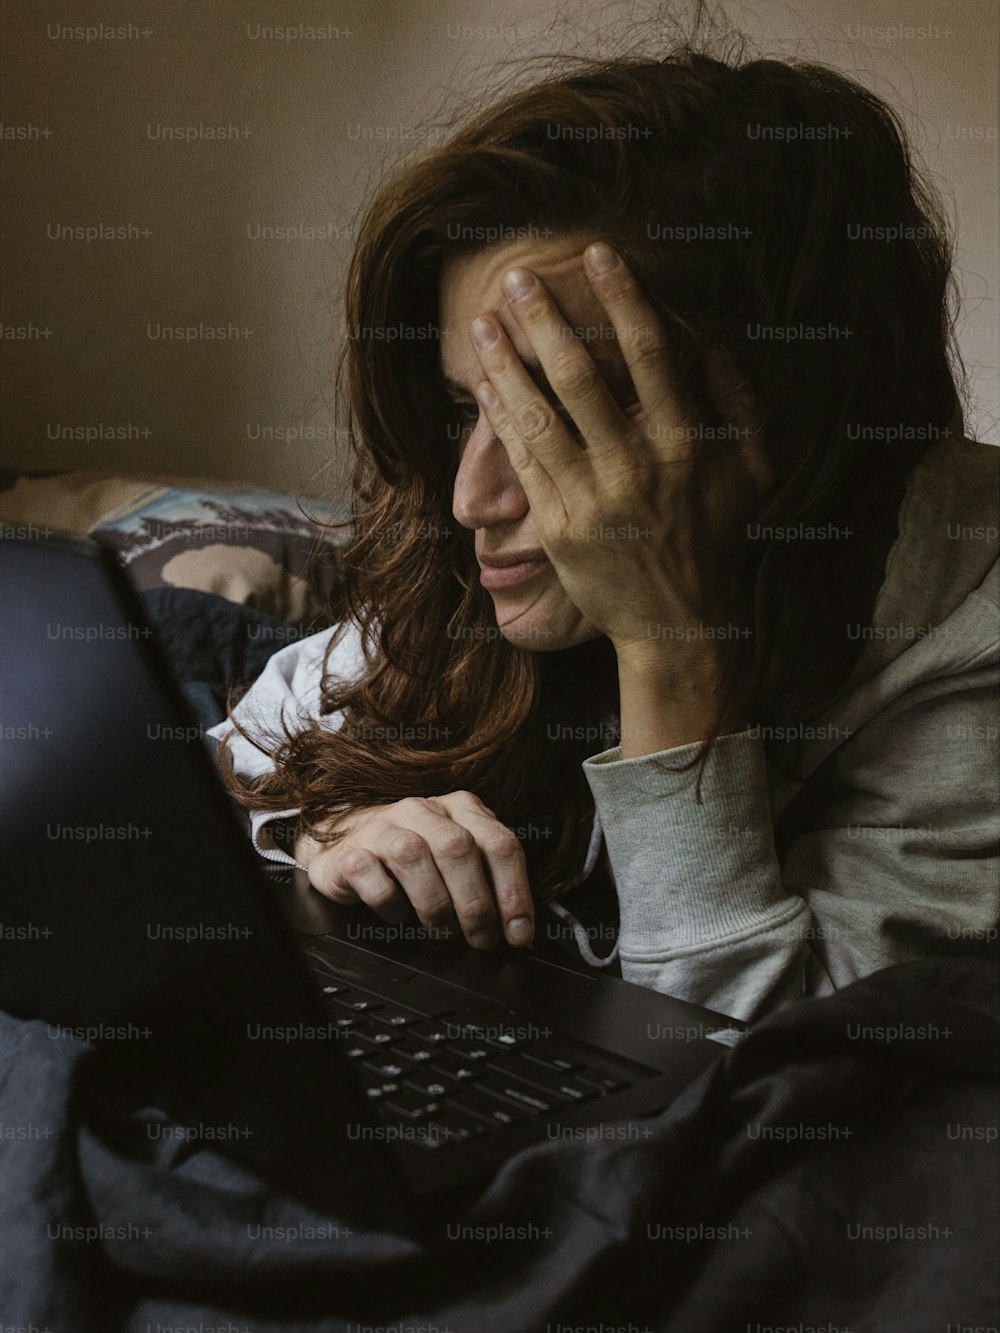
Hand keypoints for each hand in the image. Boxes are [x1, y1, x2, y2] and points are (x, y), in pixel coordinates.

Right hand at [293, 791, 534, 948]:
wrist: (348, 842)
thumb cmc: (413, 857)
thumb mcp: (457, 860)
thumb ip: (488, 882)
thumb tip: (518, 928)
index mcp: (461, 809)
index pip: (500, 844)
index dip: (514, 893)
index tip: (519, 934)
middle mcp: (423, 810)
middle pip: (458, 848)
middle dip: (476, 904)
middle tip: (481, 939)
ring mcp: (383, 826)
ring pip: (413, 856)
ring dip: (434, 904)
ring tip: (442, 930)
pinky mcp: (350, 850)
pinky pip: (369, 873)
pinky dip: (388, 902)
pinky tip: (397, 915)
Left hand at [471, 242, 768, 673]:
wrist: (678, 619)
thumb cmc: (716, 534)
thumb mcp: (752, 467)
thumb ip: (736, 398)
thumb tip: (710, 332)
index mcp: (686, 443)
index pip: (651, 354)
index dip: (623, 297)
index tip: (598, 253)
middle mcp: (637, 467)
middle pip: (581, 377)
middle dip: (546, 321)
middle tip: (518, 277)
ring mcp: (593, 499)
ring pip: (540, 417)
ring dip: (506, 365)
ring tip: (481, 323)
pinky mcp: (560, 528)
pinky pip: (525, 461)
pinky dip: (502, 419)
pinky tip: (485, 384)